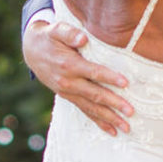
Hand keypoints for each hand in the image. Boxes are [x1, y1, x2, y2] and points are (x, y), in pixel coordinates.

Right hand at [22, 15, 129, 137]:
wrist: (31, 51)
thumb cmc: (49, 38)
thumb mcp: (56, 30)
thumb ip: (69, 33)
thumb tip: (83, 38)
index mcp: (68, 65)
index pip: (93, 72)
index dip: (109, 78)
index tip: (126, 83)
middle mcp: (68, 82)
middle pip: (95, 95)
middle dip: (114, 104)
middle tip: (131, 112)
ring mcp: (68, 92)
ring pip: (91, 108)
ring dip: (109, 118)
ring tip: (126, 127)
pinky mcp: (68, 97)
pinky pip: (85, 111)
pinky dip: (98, 122)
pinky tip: (111, 131)